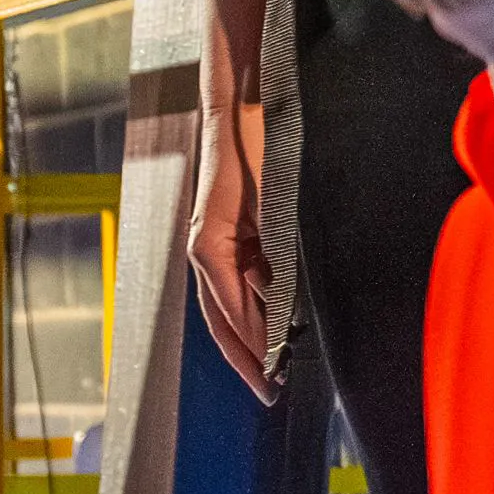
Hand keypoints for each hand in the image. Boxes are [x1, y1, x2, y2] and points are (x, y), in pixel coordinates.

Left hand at [188, 97, 279, 399]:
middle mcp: (212, 247)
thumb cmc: (271, 147)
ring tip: (270, 374)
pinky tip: (262, 334)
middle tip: (269, 394)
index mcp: (233, 246)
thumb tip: (287, 301)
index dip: (253, 348)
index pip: (238, 309)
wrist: (254, 98)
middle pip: (223, 318)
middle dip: (245, 360)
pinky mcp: (211, 225)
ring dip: (245, 343)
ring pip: (222, 305)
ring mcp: (207, 236)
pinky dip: (242, 310)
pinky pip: (225, 279)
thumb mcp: (284, 211)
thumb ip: (280, 255)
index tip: (275, 381)